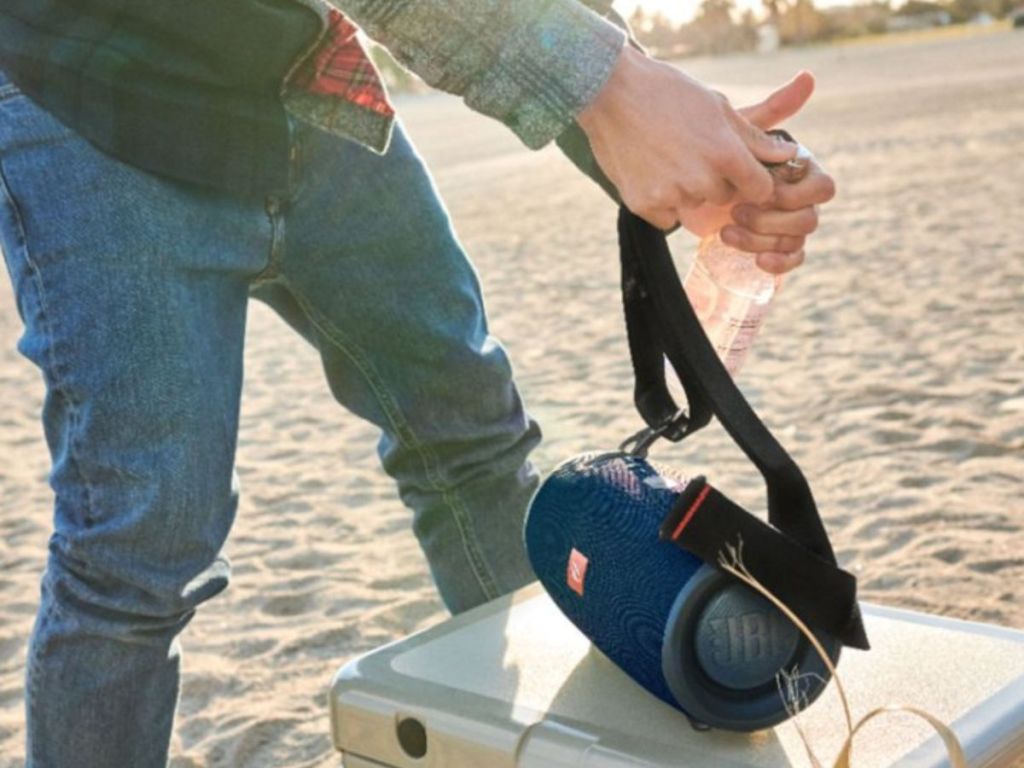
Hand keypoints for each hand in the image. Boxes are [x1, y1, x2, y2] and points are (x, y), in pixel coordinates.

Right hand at [577, 46, 797, 230]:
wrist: (611, 94)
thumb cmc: (668, 93)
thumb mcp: (717, 107)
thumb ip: (754, 137)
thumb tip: (787, 154)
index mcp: (725, 154)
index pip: (760, 190)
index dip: (752, 180)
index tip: (739, 170)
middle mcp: (701, 180)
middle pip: (725, 198)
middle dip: (715, 182)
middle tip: (691, 153)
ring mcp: (670, 195)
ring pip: (694, 207)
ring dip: (686, 192)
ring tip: (666, 158)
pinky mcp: (643, 205)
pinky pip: (667, 218)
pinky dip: (662, 203)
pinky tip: (650, 173)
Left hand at [693, 71, 835, 274]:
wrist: (685, 181)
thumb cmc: (714, 154)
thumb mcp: (734, 134)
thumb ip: (770, 113)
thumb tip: (808, 77)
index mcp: (798, 171)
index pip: (822, 188)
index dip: (795, 195)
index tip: (761, 190)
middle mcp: (798, 198)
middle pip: (809, 219)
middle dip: (772, 219)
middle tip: (734, 211)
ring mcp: (786, 223)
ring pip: (796, 240)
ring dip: (764, 238)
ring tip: (726, 230)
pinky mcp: (771, 243)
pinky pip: (793, 259)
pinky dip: (779, 262)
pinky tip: (757, 261)